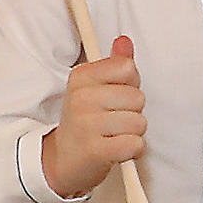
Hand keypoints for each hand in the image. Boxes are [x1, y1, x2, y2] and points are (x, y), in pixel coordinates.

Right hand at [39, 35, 145, 200]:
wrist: (63, 160)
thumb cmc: (86, 121)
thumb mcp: (93, 88)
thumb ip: (113, 65)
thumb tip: (125, 41)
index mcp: (81, 76)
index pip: (128, 68)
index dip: (130, 84)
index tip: (115, 96)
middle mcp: (81, 98)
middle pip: (138, 97)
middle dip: (133, 111)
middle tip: (113, 121)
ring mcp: (87, 124)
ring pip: (139, 122)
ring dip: (133, 133)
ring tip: (113, 136)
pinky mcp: (96, 150)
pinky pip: (135, 144)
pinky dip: (132, 150)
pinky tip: (116, 150)